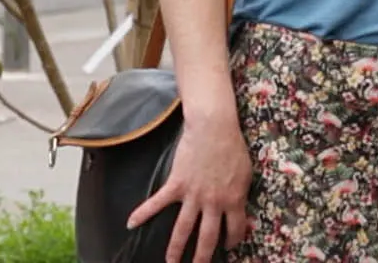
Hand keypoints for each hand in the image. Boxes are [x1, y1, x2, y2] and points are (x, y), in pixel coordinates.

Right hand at [125, 115, 250, 262]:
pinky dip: (143, 213)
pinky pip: (158, 202)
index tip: (228, 246)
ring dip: (175, 248)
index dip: (233, 240)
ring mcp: (193, 195)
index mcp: (233, 200)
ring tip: (169, 262)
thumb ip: (242, 195)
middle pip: (207, 237)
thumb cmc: (233, 148)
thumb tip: (241, 212)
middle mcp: (213, 202)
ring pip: (183, 228)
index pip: (234, 229)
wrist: (214, 128)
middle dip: (202, 257)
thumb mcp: (246, 174)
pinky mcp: (176, 184)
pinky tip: (131, 223)